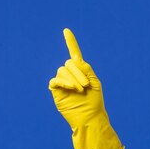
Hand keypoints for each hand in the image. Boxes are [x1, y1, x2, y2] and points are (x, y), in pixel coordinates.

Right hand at [49, 28, 123, 148]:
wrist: (89, 117)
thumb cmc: (94, 101)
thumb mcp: (95, 82)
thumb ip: (86, 69)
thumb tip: (75, 61)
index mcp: (81, 71)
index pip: (74, 54)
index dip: (71, 42)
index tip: (66, 31)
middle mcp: (70, 75)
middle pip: (69, 64)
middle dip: (79, 73)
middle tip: (86, 85)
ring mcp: (62, 82)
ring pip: (62, 71)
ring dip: (72, 79)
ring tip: (80, 90)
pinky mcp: (56, 91)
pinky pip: (55, 80)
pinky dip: (62, 82)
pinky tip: (69, 88)